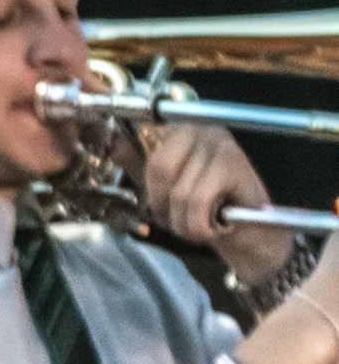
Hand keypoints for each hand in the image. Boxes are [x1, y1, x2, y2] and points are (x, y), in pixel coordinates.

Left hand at [142, 120, 286, 284]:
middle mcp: (201, 128)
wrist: (252, 234)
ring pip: (178, 191)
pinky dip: (198, 225)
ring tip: (199, 225)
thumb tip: (111, 142)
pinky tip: (213, 227)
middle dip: (163, 206)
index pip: (145, 151)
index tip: (160, 208)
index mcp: (180, 130)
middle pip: (159, 168)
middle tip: (178, 220)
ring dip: (183, 222)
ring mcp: (220, 143)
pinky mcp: (235, 163)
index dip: (150, 190)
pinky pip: (197, 200)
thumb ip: (138, 162)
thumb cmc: (208, 208)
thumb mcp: (163, 184)